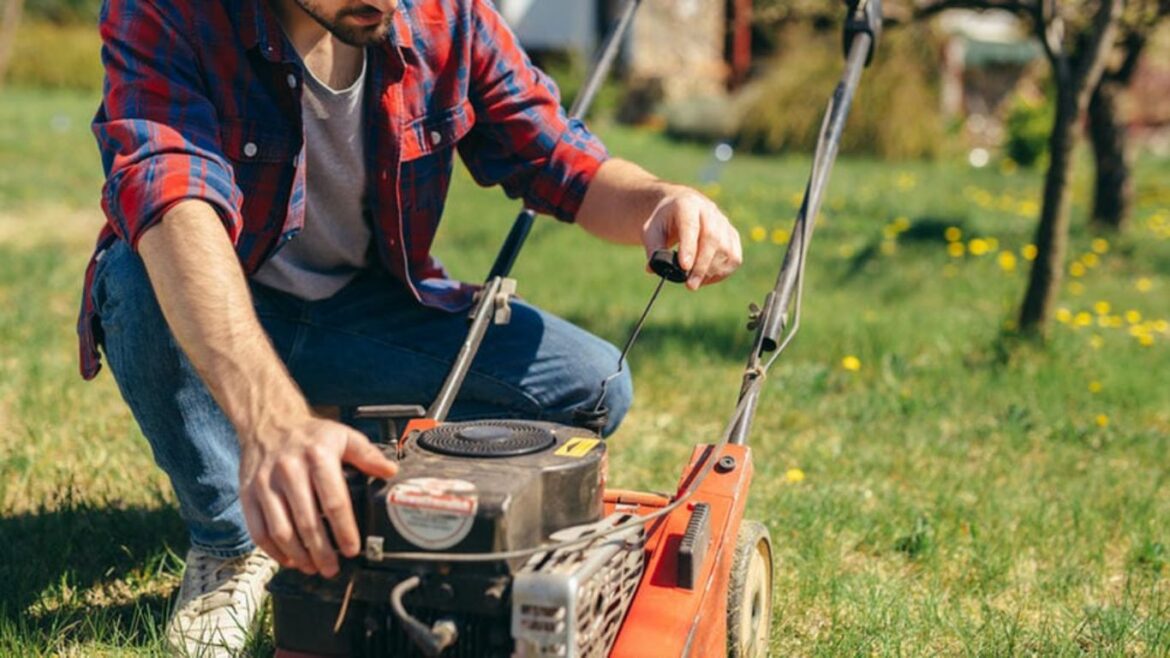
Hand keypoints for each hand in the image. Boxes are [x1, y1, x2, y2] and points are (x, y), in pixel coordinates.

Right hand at [239, 415, 397, 576]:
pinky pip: (258, 530)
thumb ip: (367, 454)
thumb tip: (390, 471)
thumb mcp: (342, 436)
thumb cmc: (309, 435)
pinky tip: (288, 558)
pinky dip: (273, 551)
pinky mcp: (247, 494)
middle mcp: (289, 471)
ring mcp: (265, 484)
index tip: (352, 549)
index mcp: (317, 457)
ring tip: (312, 567)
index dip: (344, 531)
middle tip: (332, 568)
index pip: (334, 501)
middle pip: (307, 522)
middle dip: (321, 552)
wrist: (268, 422)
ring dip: (298, 555)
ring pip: (281, 531)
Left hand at [641, 186, 742, 289]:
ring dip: (711, 271)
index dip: (689, 247)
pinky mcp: (732, 235)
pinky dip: (722, 272)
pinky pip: (734, 257)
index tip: (684, 266)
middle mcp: (709, 210)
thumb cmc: (664, 222)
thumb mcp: (652, 231)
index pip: (690, 225)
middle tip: (690, 285)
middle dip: (701, 265)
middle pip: (712, 237)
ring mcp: (723, 222)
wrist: (680, 207)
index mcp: (687, 204)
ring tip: (695, 282)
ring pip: (725, 249)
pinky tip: (707, 278)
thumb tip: (653, 269)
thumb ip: (653, 249)